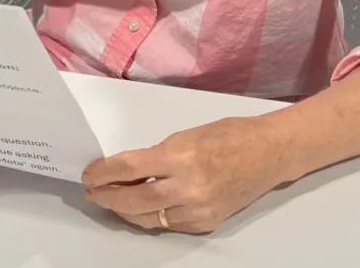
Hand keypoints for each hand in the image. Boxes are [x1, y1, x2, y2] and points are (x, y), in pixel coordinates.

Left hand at [82, 115, 286, 234]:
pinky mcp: (206, 223)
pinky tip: (139, 209)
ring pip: (149, 219)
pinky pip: (169, 225)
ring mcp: (198, 209)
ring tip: (110, 200)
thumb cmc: (230, 134)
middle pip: (134, 200)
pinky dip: (150, 218)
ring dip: (125, 211)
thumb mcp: (187, 135)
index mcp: (181, 155)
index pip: (129, 168)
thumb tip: (128, 170)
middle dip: (107, 197)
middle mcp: (188, 186)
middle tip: (93, 190)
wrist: (269, 153)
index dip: (104, 173)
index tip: (90, 173)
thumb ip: (158, 154)